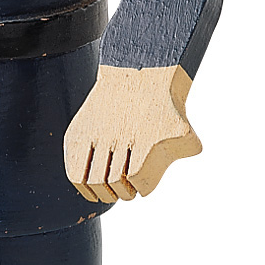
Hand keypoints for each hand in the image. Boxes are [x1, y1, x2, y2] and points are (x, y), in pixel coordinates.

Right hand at [64, 64, 200, 202]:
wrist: (135, 73)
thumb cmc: (161, 104)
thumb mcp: (182, 126)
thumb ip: (185, 148)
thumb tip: (191, 152)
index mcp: (144, 142)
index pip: (139, 182)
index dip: (142, 187)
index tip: (140, 187)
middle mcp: (118, 139)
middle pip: (115, 184)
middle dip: (121, 192)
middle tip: (124, 191)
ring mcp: (96, 136)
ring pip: (93, 179)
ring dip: (101, 190)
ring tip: (106, 191)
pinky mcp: (78, 133)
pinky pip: (73, 167)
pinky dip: (79, 182)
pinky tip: (87, 185)